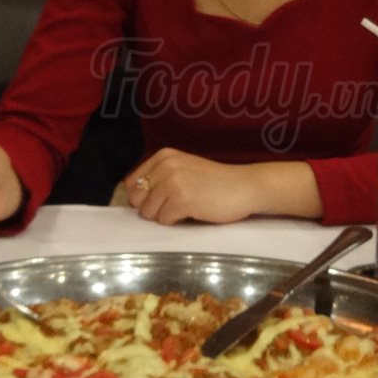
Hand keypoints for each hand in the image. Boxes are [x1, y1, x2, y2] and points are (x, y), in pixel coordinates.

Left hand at [123, 148, 263, 224]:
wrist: (244, 186)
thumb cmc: (214, 182)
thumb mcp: (183, 169)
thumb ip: (159, 177)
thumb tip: (133, 198)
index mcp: (163, 156)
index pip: (132, 183)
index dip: (143, 197)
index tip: (161, 200)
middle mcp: (166, 165)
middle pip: (137, 199)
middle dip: (152, 208)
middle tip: (174, 206)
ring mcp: (174, 182)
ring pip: (149, 212)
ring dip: (165, 216)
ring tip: (186, 207)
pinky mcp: (183, 199)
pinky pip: (164, 220)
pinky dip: (177, 221)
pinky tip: (193, 211)